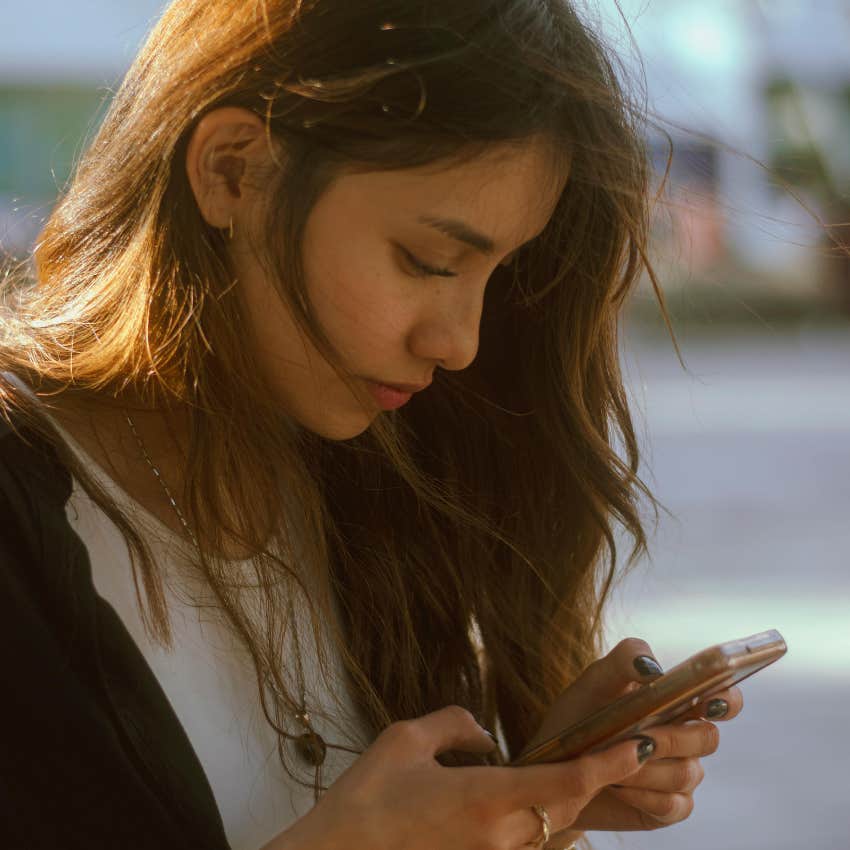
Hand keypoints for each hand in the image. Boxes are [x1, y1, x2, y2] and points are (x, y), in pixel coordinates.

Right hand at [262, 704, 653, 849]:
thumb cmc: (365, 802)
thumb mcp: (404, 741)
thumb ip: (454, 725)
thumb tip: (483, 733)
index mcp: (488, 799)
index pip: (570, 782)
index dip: (611, 762)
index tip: (641, 742)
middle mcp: (501, 838)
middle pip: (569, 809)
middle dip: (597, 778)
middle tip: (620, 748)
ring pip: (548, 830)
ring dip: (567, 801)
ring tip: (578, 767)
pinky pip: (523, 845)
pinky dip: (537, 821)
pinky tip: (524, 801)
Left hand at [516, 638, 743, 847]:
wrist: (552, 766)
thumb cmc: (578, 715)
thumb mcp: (595, 680)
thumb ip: (626, 658)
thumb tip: (654, 669)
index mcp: (676, 701)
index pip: (723, 699)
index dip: (727, 701)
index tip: (711, 703)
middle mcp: (685, 737)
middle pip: (708, 738)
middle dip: (671, 737)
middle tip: (638, 735)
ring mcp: (680, 774)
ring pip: (687, 773)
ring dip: (646, 767)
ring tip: (611, 761)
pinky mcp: (668, 808)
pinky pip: (673, 805)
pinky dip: (642, 794)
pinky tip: (616, 784)